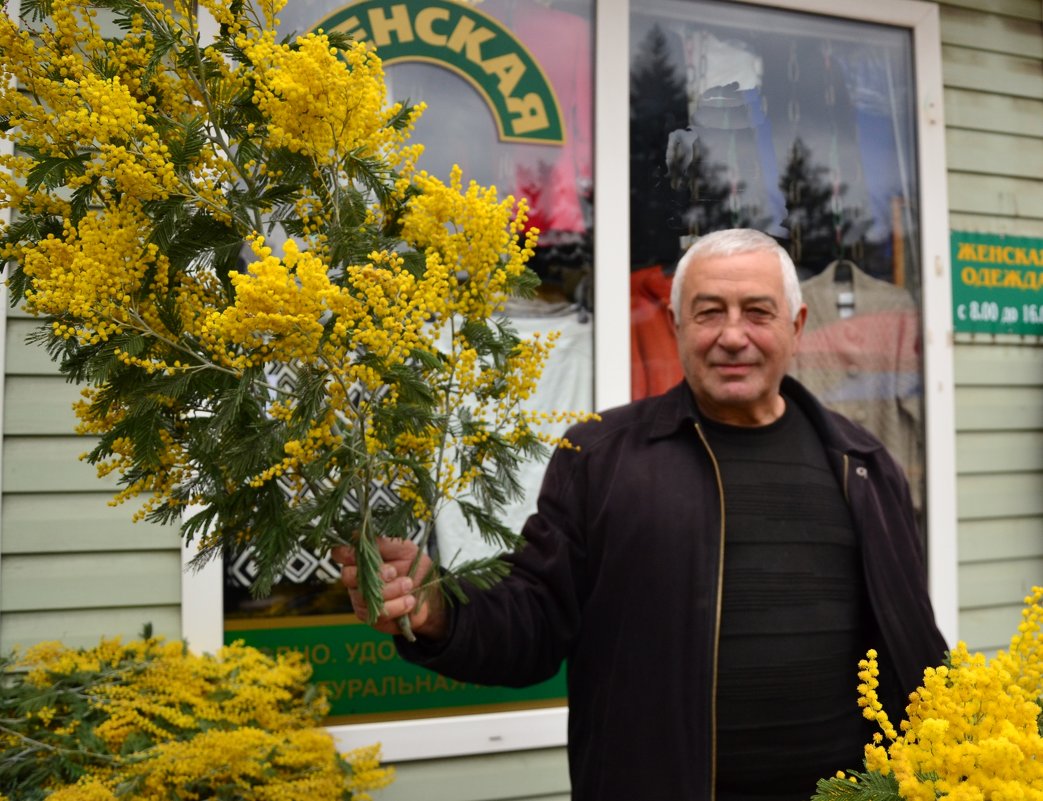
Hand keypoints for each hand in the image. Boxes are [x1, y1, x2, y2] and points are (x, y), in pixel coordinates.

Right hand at [332, 538, 447, 640]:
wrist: (431, 594)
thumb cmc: (415, 567)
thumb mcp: (404, 549)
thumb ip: (383, 543)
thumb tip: (358, 533)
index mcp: (361, 558)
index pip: (340, 553)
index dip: (346, 553)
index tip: (363, 553)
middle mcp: (357, 579)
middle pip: (348, 576)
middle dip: (375, 573)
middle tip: (394, 572)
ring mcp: (362, 599)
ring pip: (364, 596)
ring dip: (392, 590)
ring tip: (409, 585)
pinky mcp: (372, 617)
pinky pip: (378, 613)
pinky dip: (397, 606)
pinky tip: (410, 600)